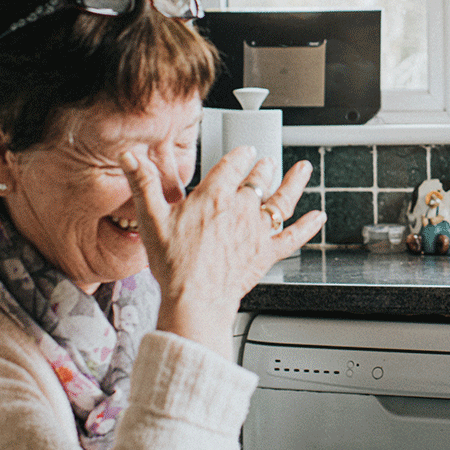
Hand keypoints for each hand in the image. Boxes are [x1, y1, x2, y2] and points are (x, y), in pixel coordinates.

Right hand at [120, 146, 324, 356]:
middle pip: (257, 181)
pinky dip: (309, 226)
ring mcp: (257, 230)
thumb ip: (143, 184)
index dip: (240, 155)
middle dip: (264, 169)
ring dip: (294, 183)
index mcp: (213, 196)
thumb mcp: (151, 219)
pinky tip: (319, 217)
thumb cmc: (173, 263)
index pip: (232, 165)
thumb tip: (130, 156)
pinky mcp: (267, 252)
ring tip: (302, 169)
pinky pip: (293, 236)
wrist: (195, 298)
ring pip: (281, 200)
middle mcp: (240, 208)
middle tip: (267, 162)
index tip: (245, 151)